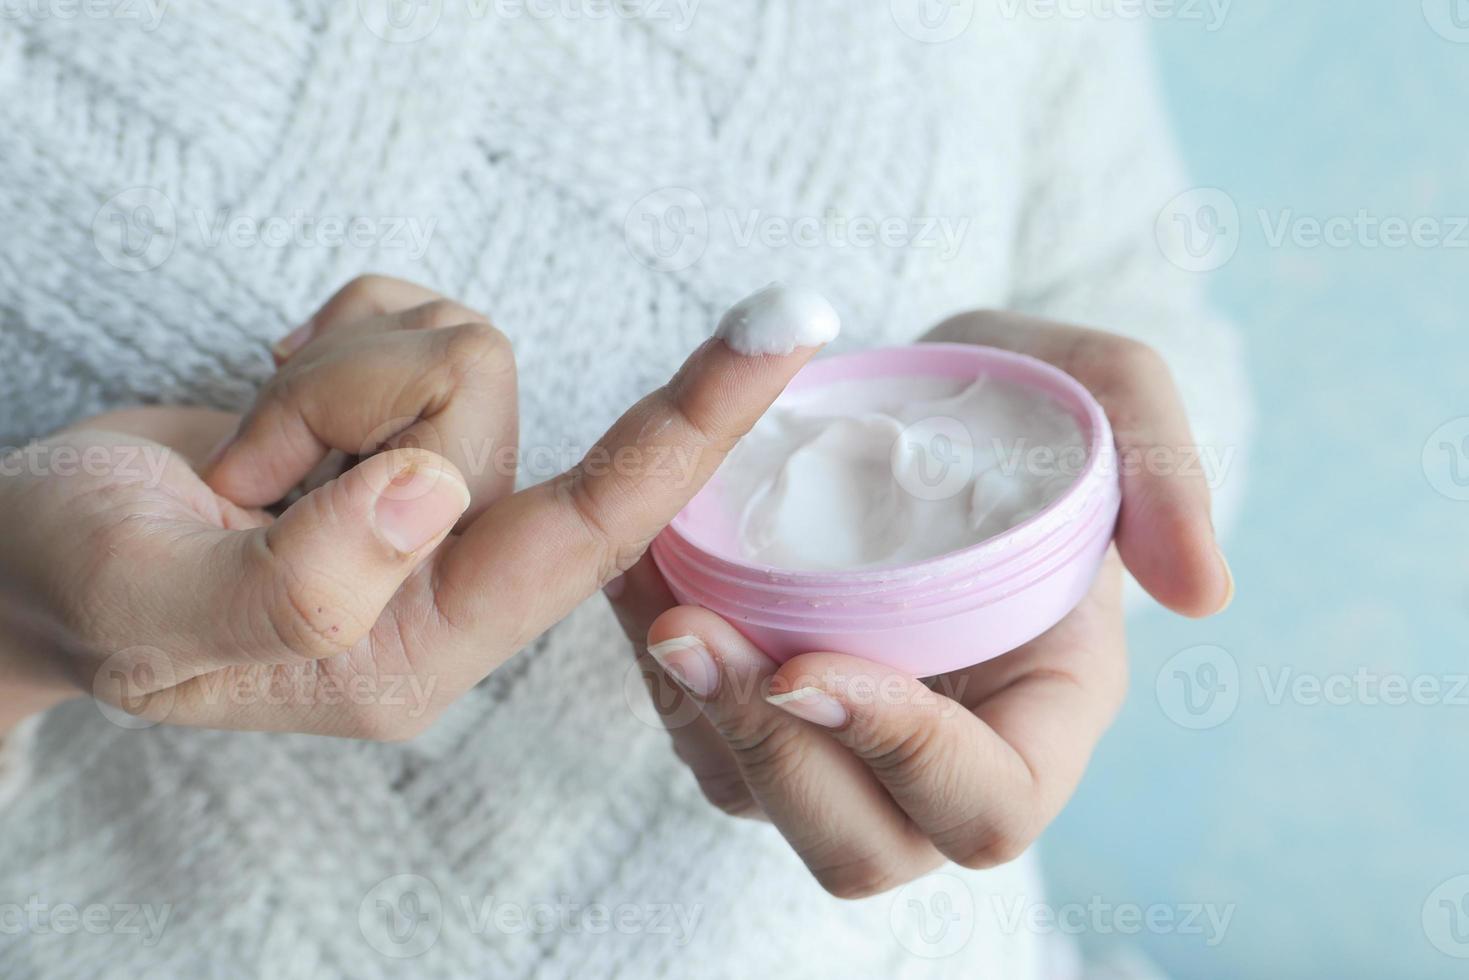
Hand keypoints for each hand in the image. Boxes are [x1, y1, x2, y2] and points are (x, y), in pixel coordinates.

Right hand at [0, 276, 823, 737]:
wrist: (31, 550)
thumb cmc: (78, 589)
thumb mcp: (149, 604)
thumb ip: (298, 583)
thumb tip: (436, 491)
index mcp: (431, 643)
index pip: (597, 530)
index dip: (695, 426)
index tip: (785, 330)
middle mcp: (460, 568)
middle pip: (486, 397)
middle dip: (344, 402)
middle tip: (249, 474)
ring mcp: (438, 490)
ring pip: (454, 344)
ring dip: (324, 378)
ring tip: (252, 458)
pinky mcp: (407, 420)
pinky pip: (413, 311)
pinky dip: (326, 338)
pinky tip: (274, 407)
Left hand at [608, 310, 1232, 897]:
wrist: (914, 394)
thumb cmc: (1013, 399)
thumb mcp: (1103, 394)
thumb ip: (1164, 471)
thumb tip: (1206, 595)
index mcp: (1045, 711)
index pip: (991, 803)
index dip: (908, 758)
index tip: (817, 659)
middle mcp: (943, 754)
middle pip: (864, 847)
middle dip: (777, 760)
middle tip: (700, 637)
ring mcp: (846, 743)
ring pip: (762, 805)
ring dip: (698, 722)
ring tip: (653, 605)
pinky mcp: (766, 709)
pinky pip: (699, 738)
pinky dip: (657, 672)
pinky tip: (635, 577)